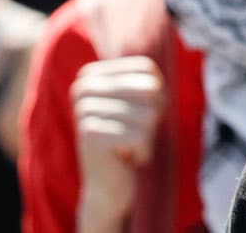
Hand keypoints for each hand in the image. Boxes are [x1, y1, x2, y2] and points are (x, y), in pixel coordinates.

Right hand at [72, 56, 163, 231]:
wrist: (107, 188)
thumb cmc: (127, 142)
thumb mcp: (136, 105)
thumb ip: (147, 80)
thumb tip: (164, 57)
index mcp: (91, 75)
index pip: (147, 70)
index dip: (157, 96)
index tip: (139, 115)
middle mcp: (82, 88)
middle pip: (150, 89)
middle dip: (153, 117)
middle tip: (135, 134)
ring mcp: (83, 111)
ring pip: (148, 115)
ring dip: (147, 137)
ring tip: (127, 147)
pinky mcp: (90, 136)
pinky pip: (142, 136)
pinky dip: (144, 152)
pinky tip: (126, 159)